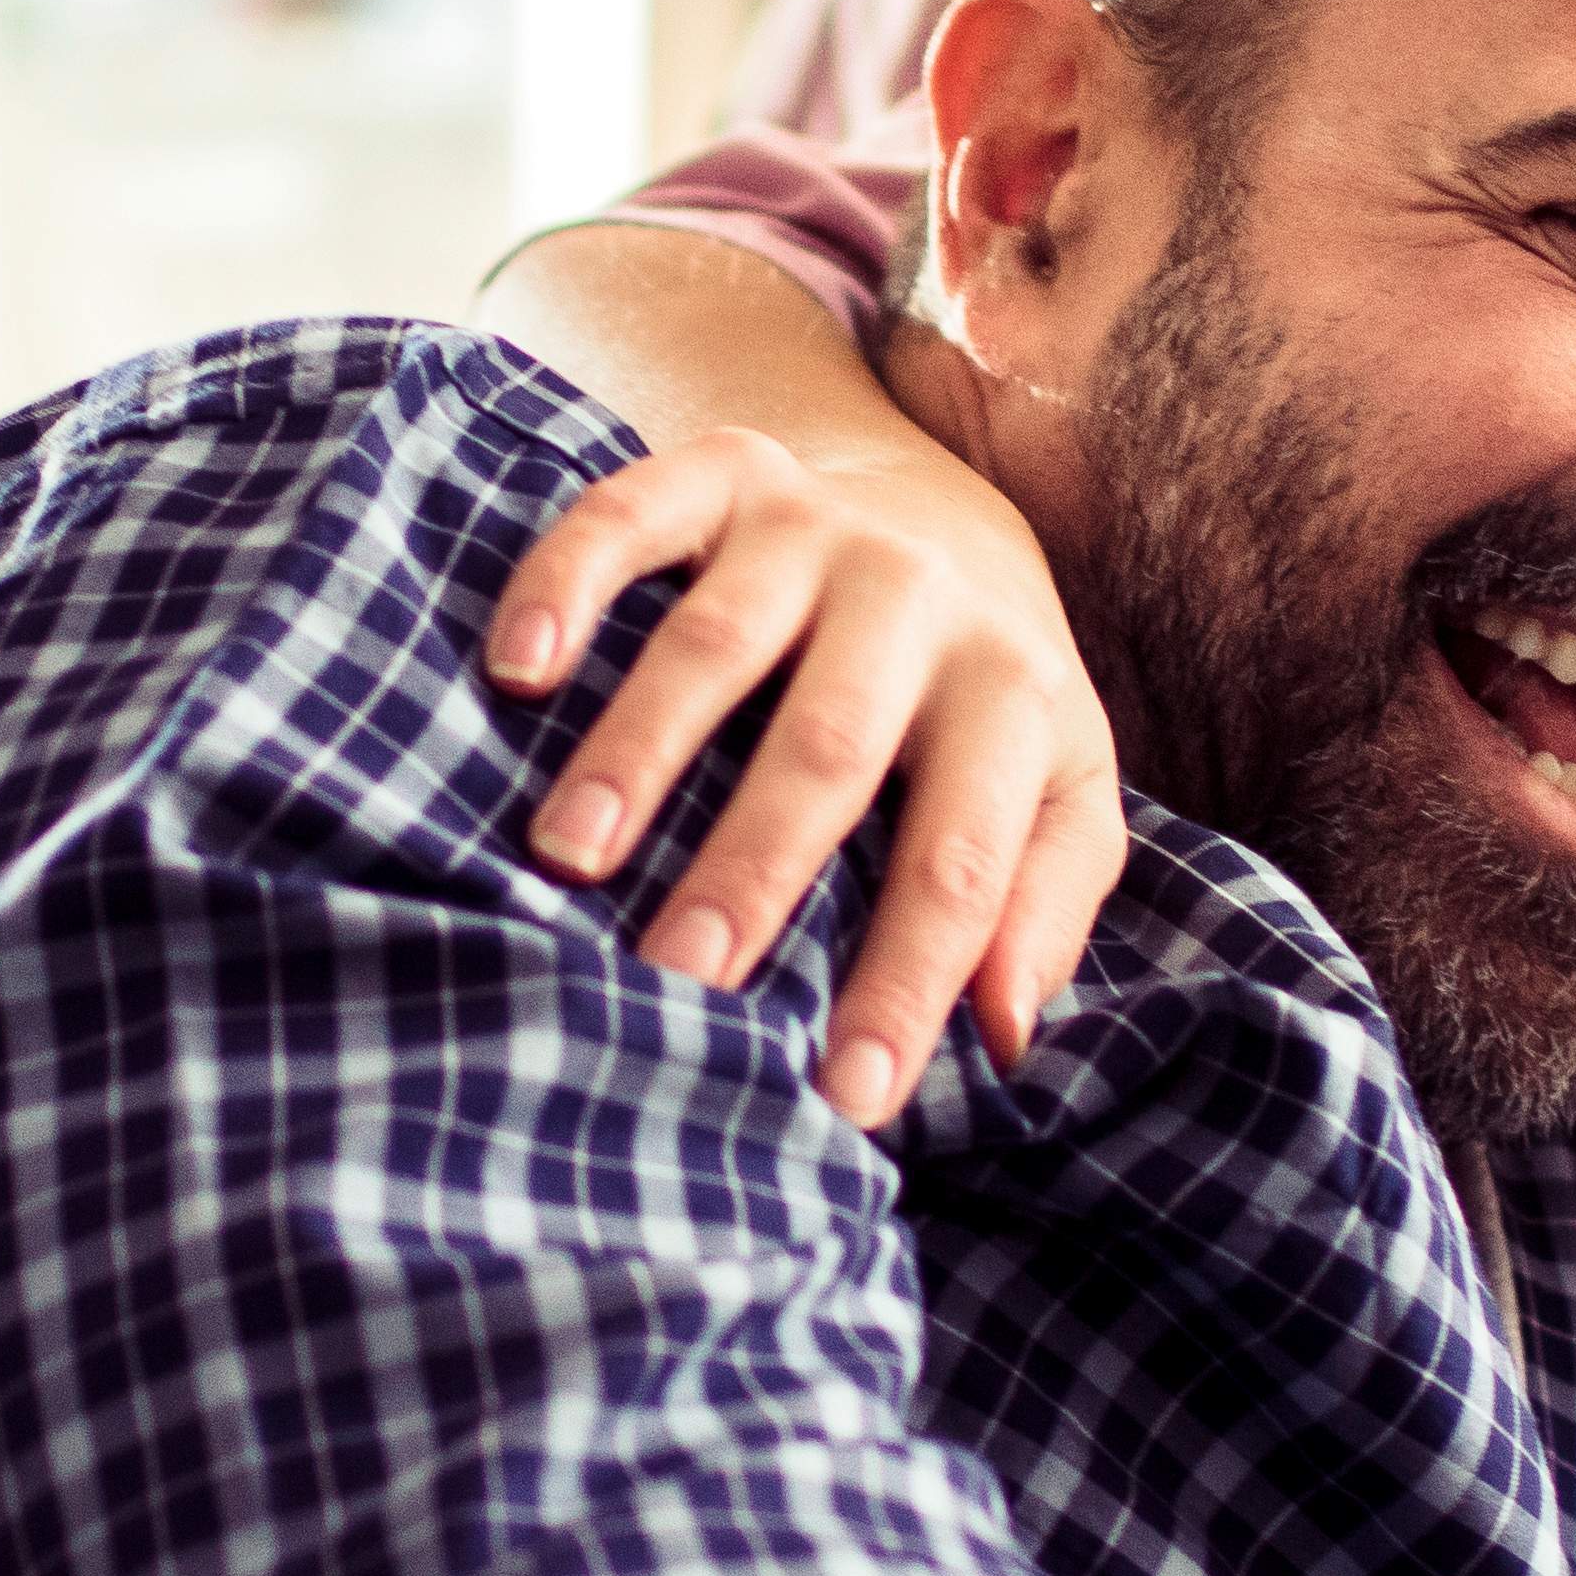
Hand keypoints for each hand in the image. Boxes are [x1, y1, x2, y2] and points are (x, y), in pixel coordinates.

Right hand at [481, 421, 1127, 1127]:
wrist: (941, 515)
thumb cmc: (981, 709)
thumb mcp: (1055, 796)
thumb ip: (1042, 907)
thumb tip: (1007, 1035)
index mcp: (1013, 695)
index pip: (962, 859)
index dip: (907, 980)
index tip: (845, 1100)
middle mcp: (918, 599)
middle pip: (830, 747)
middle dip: (754, 870)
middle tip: (681, 978)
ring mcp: (813, 530)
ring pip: (716, 643)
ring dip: (637, 752)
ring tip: (571, 859)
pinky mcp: (722, 475)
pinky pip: (631, 513)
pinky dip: (566, 584)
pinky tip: (520, 671)